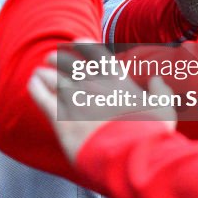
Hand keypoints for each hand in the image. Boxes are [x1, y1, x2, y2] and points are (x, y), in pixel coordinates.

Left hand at [28, 45, 176, 163]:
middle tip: (50, 58)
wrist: (130, 155)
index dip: (84, 45)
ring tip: (39, 73)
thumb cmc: (150, 134)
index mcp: (116, 80)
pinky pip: (41, 96)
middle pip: (68, 63)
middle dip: (58, 58)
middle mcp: (92, 84)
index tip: (75, 42)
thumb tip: (158, 80)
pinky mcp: (60, 118)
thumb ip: (160, 92)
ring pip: (52, 78)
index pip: (96, 53)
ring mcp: (75, 99)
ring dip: (45, 73)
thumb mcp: (164, 110)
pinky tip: (32, 83)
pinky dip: (35, 87)